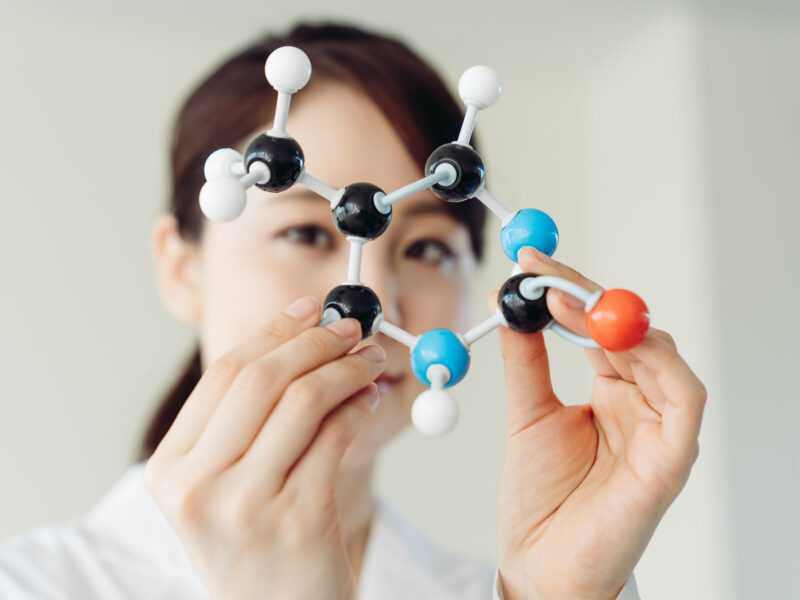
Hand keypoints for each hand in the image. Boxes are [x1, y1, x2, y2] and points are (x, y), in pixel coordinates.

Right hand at [144, 296, 386, 599]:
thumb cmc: (257, 546)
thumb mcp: (227, 486)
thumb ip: (250, 419)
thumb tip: (304, 333)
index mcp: (170, 470)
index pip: (224, 374)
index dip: (274, 332)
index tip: (311, 308)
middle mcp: (197, 488)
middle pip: (261, 380)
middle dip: (315, 342)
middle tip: (352, 328)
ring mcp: (245, 506)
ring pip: (303, 401)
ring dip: (346, 369)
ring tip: (370, 361)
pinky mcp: (297, 521)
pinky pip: (335, 439)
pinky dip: (359, 408)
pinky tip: (369, 401)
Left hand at [492, 247, 705, 599]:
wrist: (540, 563)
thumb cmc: (540, 497)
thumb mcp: (528, 414)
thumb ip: (526, 362)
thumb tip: (511, 306)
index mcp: (611, 393)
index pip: (600, 327)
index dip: (569, 293)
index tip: (530, 264)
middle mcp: (641, 405)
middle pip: (629, 331)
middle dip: (586, 295)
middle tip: (542, 273)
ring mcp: (659, 429)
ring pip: (659, 354)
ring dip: (612, 321)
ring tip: (561, 301)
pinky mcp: (673, 457)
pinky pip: (685, 398)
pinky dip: (658, 362)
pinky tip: (615, 338)